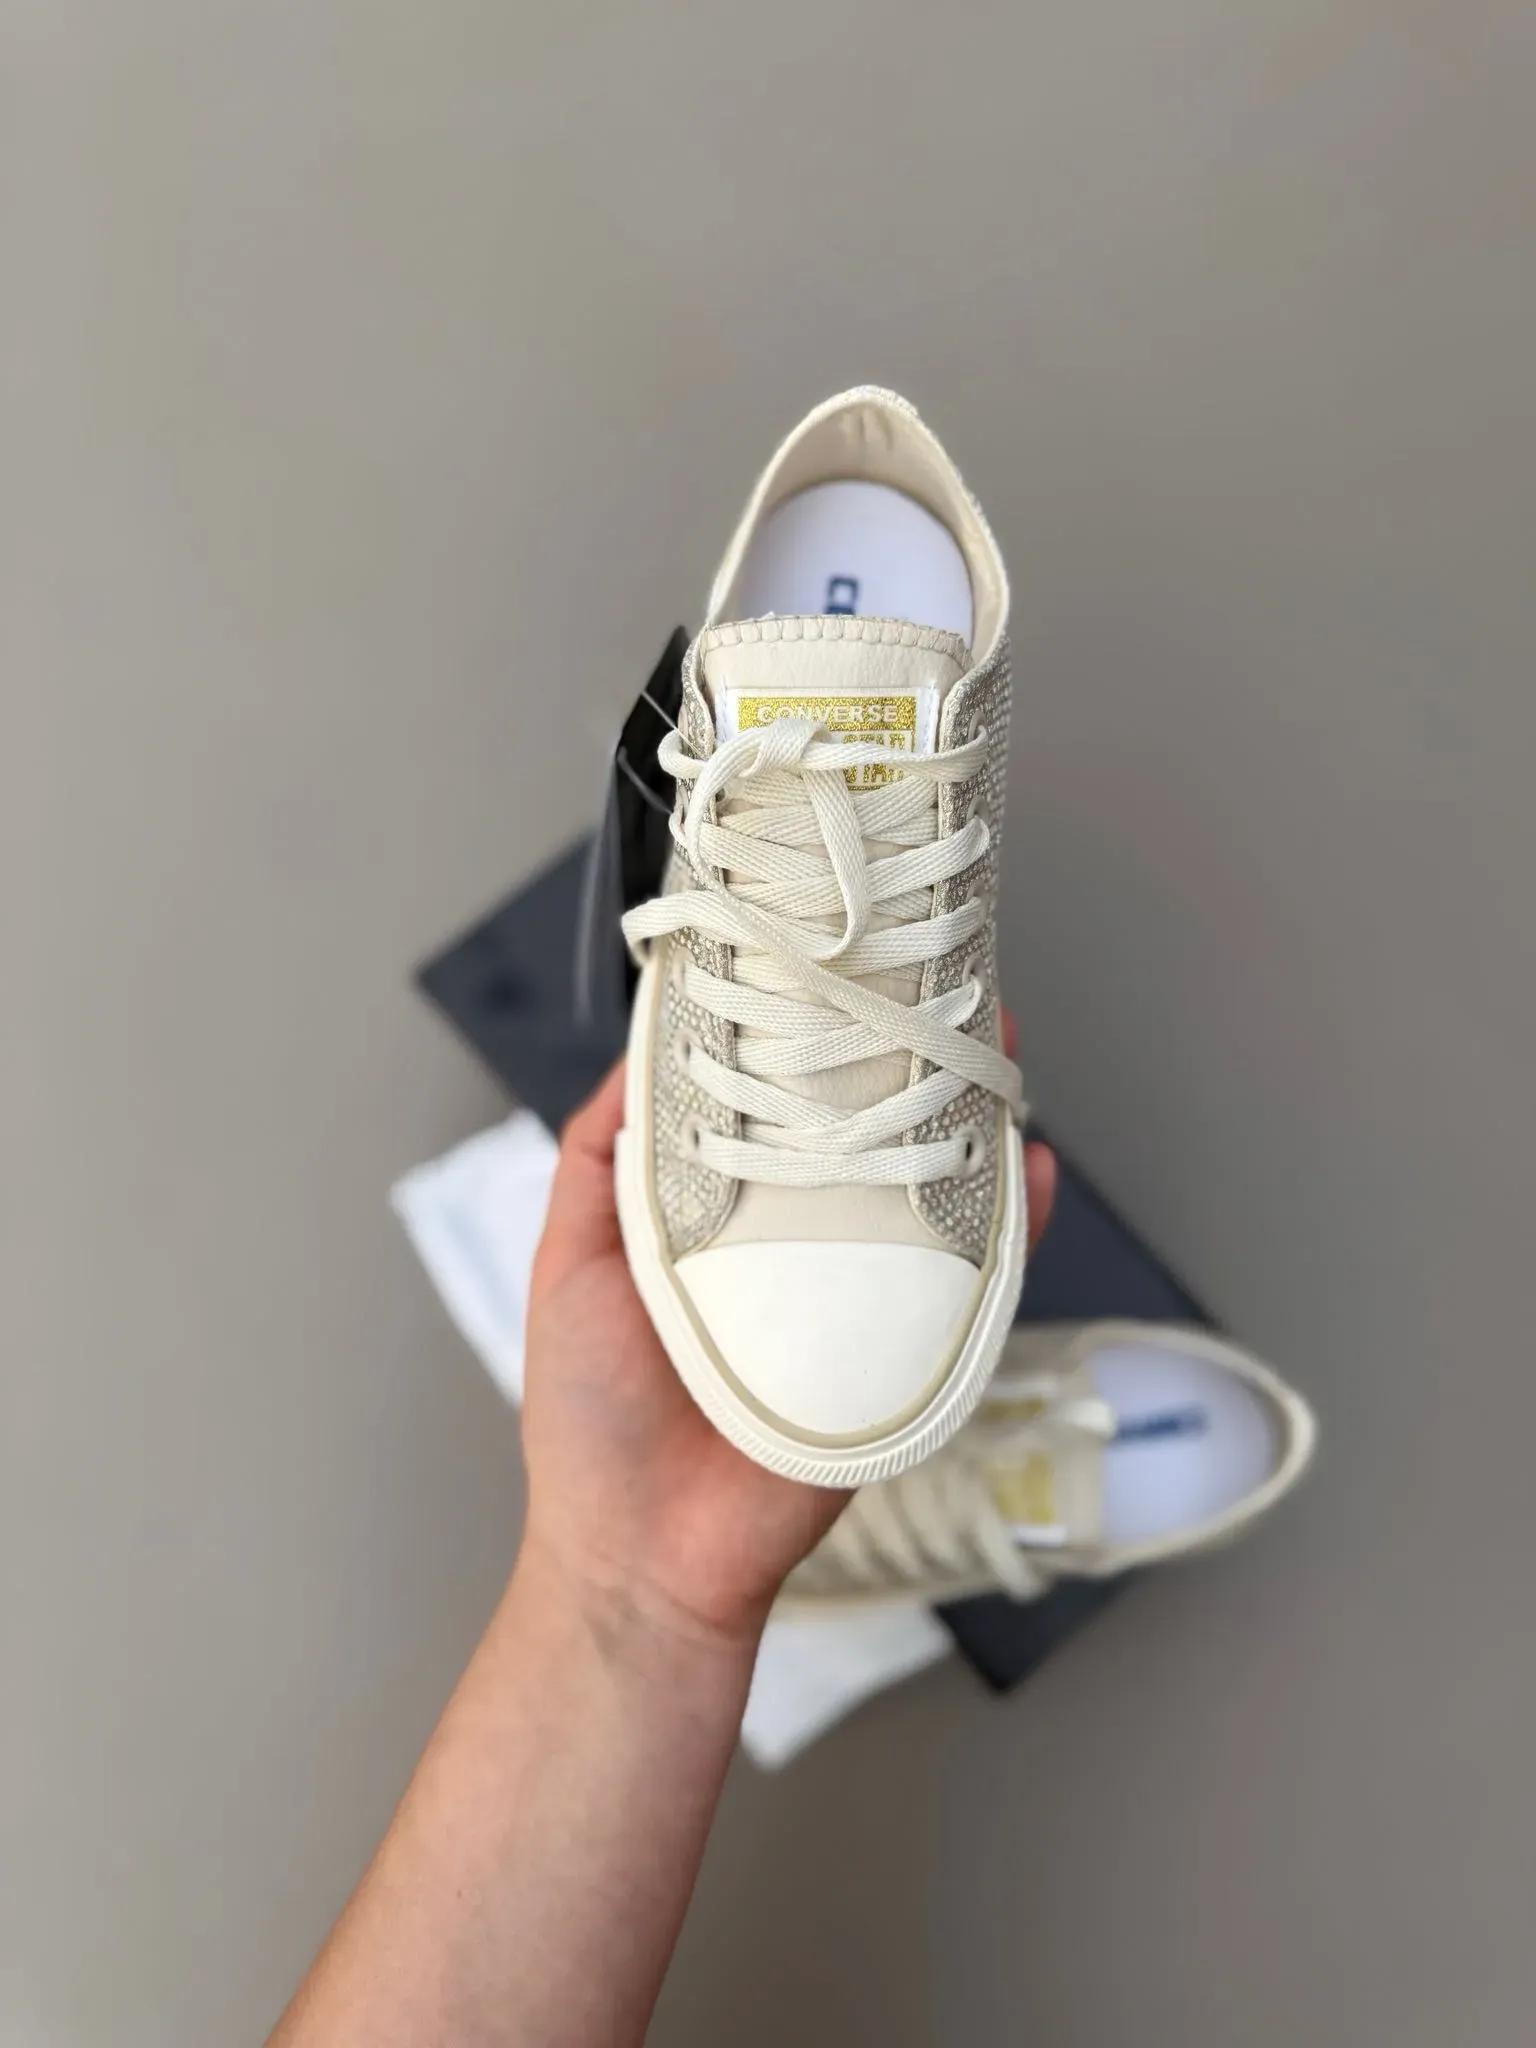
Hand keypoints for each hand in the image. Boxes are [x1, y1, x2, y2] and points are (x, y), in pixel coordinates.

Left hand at [521, 1042, 1055, 1649]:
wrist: (644, 1551)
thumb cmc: (594, 1413)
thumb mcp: (573, 1258)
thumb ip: (600, 1160)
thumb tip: (640, 1048)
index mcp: (723, 1212)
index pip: (779, 1105)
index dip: (809, 1036)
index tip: (833, 967)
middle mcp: (796, 1241)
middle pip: (867, 1133)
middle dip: (906, 1059)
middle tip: (939, 987)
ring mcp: (855, 1295)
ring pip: (929, 1192)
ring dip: (971, 1118)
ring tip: (996, 1047)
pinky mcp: (900, 1352)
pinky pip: (972, 1284)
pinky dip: (1013, 1227)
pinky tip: (1029, 1168)